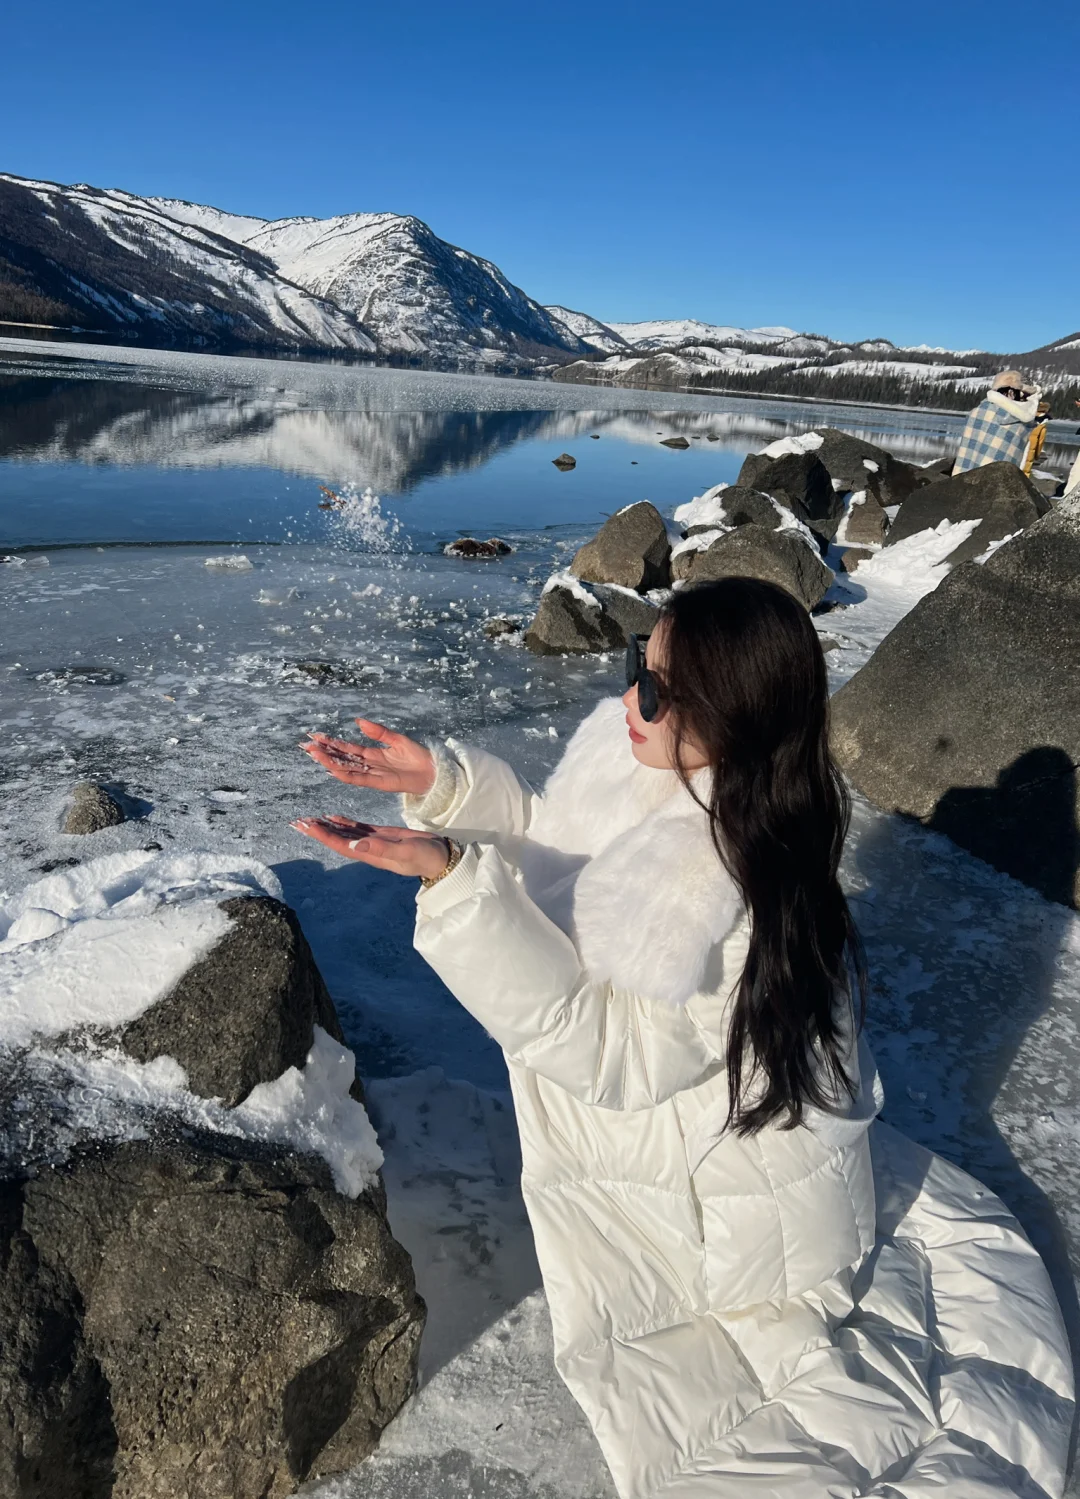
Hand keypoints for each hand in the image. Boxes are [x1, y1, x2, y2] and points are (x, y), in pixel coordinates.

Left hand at [292, 816, 450, 878]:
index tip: (307, 826)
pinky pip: (357, 828)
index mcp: (371, 854)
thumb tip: (356, 844)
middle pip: (337, 840)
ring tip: (309, 819)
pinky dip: (344, 823)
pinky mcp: (381, 835)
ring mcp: (374, 842)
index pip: (341, 844)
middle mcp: (368, 849)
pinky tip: (333, 818)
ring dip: (327, 827)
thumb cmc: (425, 856)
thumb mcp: (405, 851)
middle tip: (298, 822)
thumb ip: (382, 847)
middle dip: (318, 831)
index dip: (323, 836)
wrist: (440, 856)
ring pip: (344, 833)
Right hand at [301, 719, 435, 795]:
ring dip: (330, 762)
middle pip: (342, 758)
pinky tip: (333, 769)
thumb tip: (358, 721)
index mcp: (372, 753)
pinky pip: (359, 779)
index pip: (347, 748)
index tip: (315, 736)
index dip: (331, 743)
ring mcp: (373, 774)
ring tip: (314, 754)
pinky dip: (345, 775)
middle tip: (306, 746)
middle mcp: (369, 764)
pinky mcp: (379, 783)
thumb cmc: (417, 756)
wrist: (432, 772)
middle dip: (324, 752)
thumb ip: (378, 731)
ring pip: (346, 768)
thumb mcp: (396, 739)